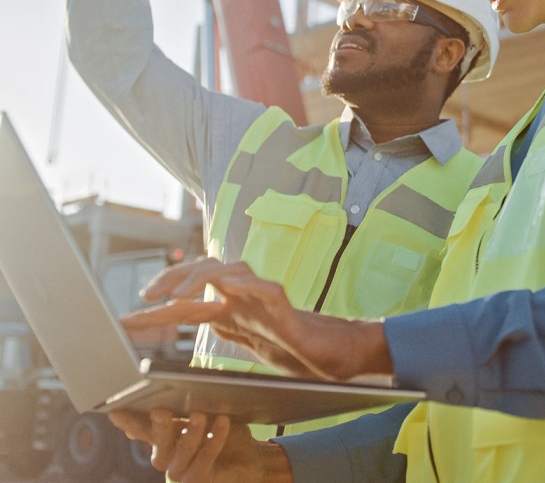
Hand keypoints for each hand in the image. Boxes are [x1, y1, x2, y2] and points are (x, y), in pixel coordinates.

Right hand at [108, 409, 292, 482]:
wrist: (249, 456)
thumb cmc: (224, 429)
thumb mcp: (210, 408)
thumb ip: (195, 396)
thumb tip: (190, 374)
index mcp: (165, 435)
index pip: (142, 429)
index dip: (129, 423)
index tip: (115, 411)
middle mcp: (169, 456)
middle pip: (157, 443)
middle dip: (159, 427)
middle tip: (160, 411)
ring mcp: (182, 471)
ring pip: (179, 455)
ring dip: (189, 433)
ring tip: (199, 413)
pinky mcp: (200, 480)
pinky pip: (202, 464)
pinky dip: (212, 442)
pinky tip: (222, 422)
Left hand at [122, 258, 392, 381]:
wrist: (336, 354)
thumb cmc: (296, 348)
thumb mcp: (252, 342)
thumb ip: (228, 328)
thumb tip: (199, 325)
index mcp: (235, 308)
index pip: (192, 300)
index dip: (160, 304)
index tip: (128, 315)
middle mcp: (247, 297)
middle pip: (206, 273)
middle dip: (174, 279)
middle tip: (148, 295)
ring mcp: (266, 299)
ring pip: (232, 271)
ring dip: (202, 277)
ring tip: (179, 292)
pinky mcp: (288, 308)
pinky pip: (267, 289)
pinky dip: (249, 285)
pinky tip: (230, 287)